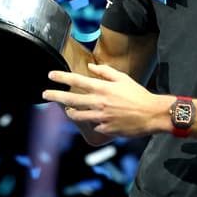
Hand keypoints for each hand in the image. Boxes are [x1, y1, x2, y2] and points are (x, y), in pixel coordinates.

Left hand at [43, 63, 162, 139]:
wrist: (151, 114)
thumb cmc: (138, 94)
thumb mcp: (123, 78)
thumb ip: (105, 72)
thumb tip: (91, 68)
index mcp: (103, 88)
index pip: (77, 81)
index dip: (62, 78)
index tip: (50, 75)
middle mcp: (99, 102)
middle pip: (71, 99)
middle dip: (55, 96)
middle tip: (45, 94)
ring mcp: (101, 117)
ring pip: (78, 115)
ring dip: (70, 112)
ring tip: (67, 111)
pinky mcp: (105, 128)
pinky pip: (92, 125)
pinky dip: (91, 122)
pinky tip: (93, 119)